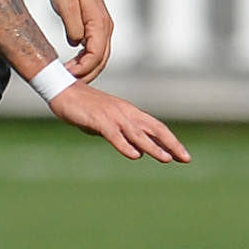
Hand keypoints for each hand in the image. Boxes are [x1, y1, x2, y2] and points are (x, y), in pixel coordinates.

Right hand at [48, 81, 190, 163]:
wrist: (63, 90)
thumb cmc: (83, 106)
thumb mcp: (107, 123)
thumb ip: (124, 135)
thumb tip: (139, 151)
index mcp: (129, 112)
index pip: (156, 127)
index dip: (171, 141)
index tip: (183, 155)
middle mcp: (125, 112)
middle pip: (154, 129)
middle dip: (171, 144)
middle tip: (186, 158)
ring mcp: (113, 115)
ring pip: (138, 134)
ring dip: (153, 147)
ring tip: (167, 159)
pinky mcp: (99, 120)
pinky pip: (115, 135)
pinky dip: (125, 145)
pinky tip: (135, 156)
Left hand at [50, 0, 111, 81]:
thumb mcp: (65, 5)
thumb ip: (72, 28)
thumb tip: (76, 44)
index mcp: (99, 25)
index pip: (95, 56)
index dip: (83, 69)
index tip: (68, 75)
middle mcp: (105, 29)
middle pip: (100, 60)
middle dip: (86, 75)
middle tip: (68, 84)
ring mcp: (103, 28)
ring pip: (99, 57)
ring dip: (87, 69)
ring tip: (70, 77)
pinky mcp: (97, 27)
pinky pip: (95, 49)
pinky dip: (86, 60)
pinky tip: (74, 65)